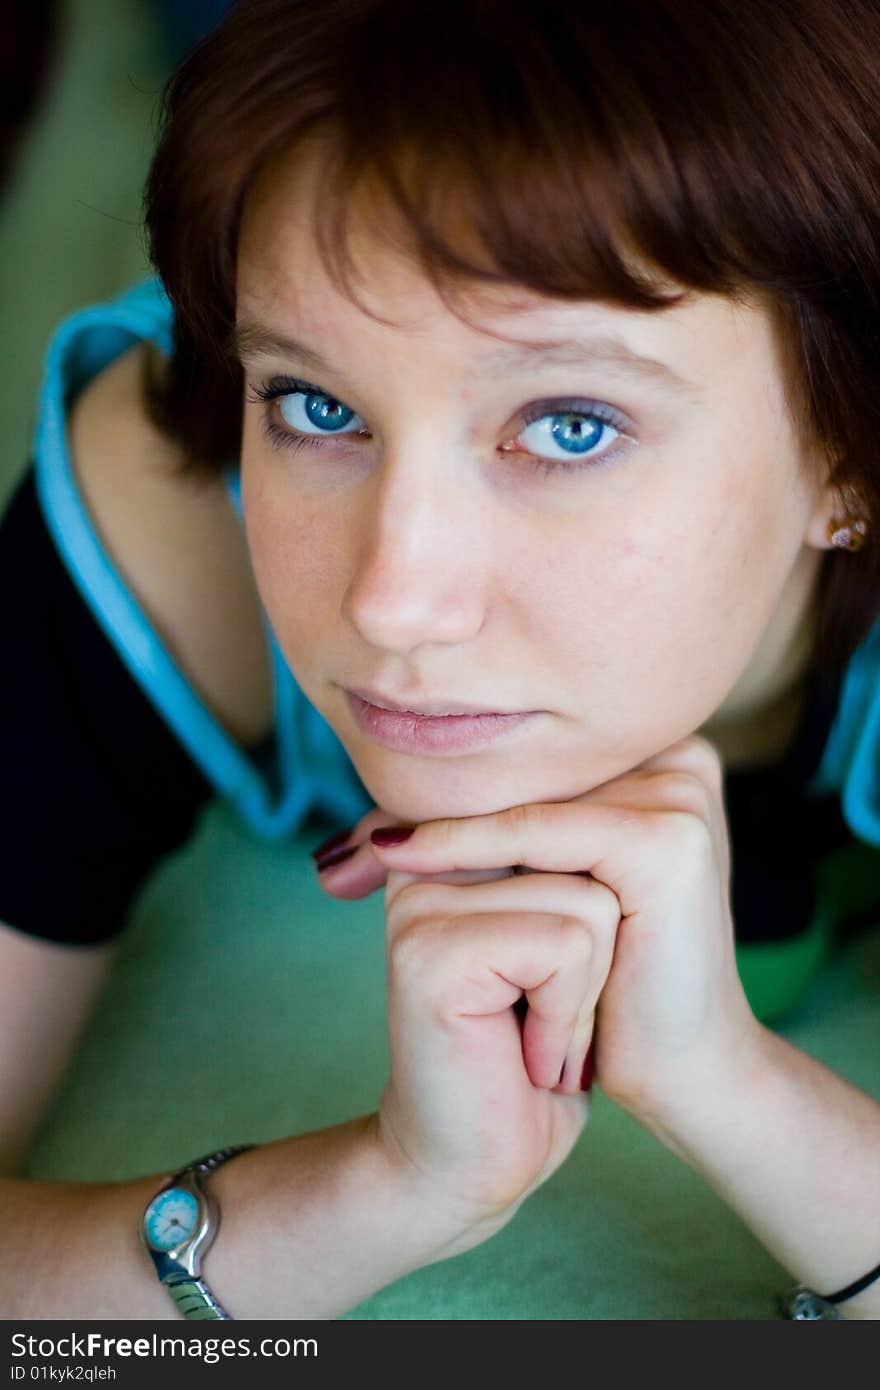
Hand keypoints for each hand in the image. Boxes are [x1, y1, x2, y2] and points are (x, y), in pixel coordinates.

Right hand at [313, 813, 618, 1245]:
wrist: (485, 1161)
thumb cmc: (540, 1049)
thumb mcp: (564, 930)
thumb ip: (560, 852)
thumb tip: (602, 790)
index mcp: (447, 833)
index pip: (567, 808)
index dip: (603, 894)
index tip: (563, 968)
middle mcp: (424, 851)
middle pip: (584, 846)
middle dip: (599, 944)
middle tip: (553, 1011)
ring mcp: (420, 898)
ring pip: (586, 899)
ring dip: (587, 991)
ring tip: (542, 1038)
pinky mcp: (430, 949)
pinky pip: (565, 944)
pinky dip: (570, 1016)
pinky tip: (531, 1057)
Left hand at [317, 736, 755, 1135]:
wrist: (682, 1069)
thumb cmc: (611, 981)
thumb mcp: (550, 891)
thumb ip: (492, 836)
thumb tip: (355, 838)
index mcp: (661, 753)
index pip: (531, 764)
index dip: (445, 794)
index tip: (360, 836)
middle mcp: (678, 756)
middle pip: (526, 774)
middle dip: (432, 810)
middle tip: (341, 852)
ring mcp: (679, 792)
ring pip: (526, 798)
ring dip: (442, 828)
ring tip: (368, 856)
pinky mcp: (664, 836)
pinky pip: (538, 832)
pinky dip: (466, 847)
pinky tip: (404, 859)